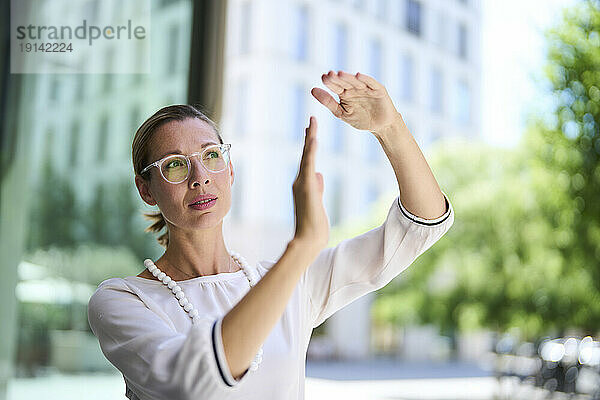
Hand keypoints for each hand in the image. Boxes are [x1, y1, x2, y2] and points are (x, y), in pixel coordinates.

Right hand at [292, 116, 328, 252]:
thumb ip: (318, 187)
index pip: (307, 161)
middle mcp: (299, 182)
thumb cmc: (314, 225)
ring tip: (313, 123)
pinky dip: (311, 151)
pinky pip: (309, 165)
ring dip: (310, 139)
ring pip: (306, 157)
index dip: (310, 146)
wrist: (308, 239)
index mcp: (303, 185)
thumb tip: (320, 175)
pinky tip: (313, 139)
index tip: (312, 131)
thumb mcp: (318, 202)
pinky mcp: (307, 187)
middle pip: (306, 155)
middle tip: (312, 119)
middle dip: (309, 136)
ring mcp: (302, 184)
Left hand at [311, 70, 401, 134]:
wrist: (380, 126)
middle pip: (344, 82)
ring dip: (348, 77)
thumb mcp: (341, 113)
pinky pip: (371, 83)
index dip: (329, 82)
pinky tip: (358, 76)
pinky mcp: (378, 89)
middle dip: (337, 78)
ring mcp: (366, 88)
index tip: (323, 78)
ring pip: (356, 81)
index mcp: (345, 93)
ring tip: (339, 74)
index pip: (335, 86)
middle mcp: (355, 88)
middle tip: (329, 75)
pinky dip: (365, 79)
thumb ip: (328, 102)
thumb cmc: (361, 119)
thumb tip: (312, 90)